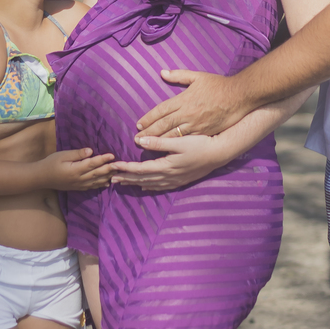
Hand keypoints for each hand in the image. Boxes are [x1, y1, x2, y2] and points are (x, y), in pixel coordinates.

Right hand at [39, 148, 115, 191]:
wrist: (41, 178)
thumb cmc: (51, 163)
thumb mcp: (62, 155)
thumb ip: (77, 154)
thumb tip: (90, 151)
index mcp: (75, 169)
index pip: (92, 164)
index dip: (103, 159)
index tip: (112, 155)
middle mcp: (79, 179)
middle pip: (97, 173)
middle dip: (110, 169)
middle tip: (121, 164)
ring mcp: (79, 185)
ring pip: (96, 181)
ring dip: (107, 177)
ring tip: (117, 173)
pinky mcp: (77, 188)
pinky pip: (92, 187)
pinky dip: (100, 184)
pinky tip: (107, 183)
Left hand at [111, 135, 229, 190]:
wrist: (219, 154)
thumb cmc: (200, 144)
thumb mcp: (179, 141)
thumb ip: (159, 142)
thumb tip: (139, 141)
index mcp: (166, 166)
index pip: (140, 169)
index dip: (125, 168)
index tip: (113, 166)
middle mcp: (169, 176)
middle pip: (142, 179)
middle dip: (126, 178)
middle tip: (110, 178)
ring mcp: (175, 180)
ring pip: (150, 184)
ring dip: (135, 183)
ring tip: (123, 183)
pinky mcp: (181, 181)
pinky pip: (160, 187)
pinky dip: (150, 186)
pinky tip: (145, 186)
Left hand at [135, 69, 254, 137]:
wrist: (239, 97)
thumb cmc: (219, 85)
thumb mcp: (198, 76)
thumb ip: (179, 75)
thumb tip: (162, 72)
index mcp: (184, 99)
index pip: (161, 109)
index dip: (149, 117)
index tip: (139, 124)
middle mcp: (187, 113)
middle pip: (163, 124)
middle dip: (149, 132)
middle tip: (136, 140)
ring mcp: (195, 124)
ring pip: (172, 135)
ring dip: (157, 141)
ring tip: (146, 147)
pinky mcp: (203, 132)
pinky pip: (185, 141)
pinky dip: (174, 146)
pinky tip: (166, 151)